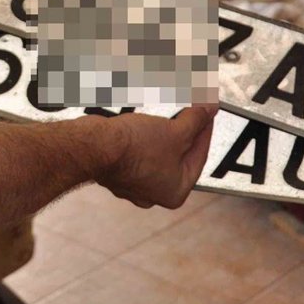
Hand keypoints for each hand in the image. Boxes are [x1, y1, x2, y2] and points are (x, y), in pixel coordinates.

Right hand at [95, 105, 216, 209]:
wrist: (95, 145)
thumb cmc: (133, 150)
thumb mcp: (175, 131)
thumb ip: (196, 120)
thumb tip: (209, 110)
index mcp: (175, 192)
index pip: (200, 156)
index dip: (205, 129)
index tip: (206, 113)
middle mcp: (153, 193)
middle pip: (178, 157)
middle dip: (184, 132)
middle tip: (190, 112)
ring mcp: (132, 183)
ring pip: (156, 154)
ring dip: (162, 134)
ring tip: (165, 115)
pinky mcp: (115, 170)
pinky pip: (136, 152)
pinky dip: (141, 138)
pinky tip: (142, 123)